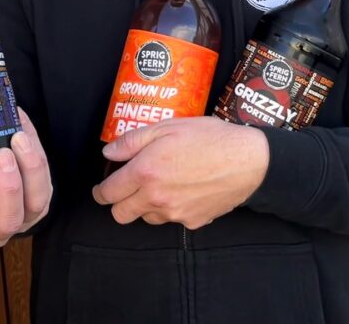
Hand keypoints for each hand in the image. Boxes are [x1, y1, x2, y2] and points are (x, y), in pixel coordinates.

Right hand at [0, 108, 51, 246]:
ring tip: (20, 137)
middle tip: (2, 154)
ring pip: (35, 203)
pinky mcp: (37, 197)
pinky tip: (23, 125)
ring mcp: (20, 215)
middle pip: (6, 220)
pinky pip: (44, 180)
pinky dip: (37, 152)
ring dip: (31, 170)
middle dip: (8, 188)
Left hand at [92, 116, 269, 228]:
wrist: (248, 160)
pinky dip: (169, 209)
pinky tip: (180, 190)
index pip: (110, 193)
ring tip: (156, 185)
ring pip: (146, 219)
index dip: (100, 192)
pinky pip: (172, 220)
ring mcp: (176, 213)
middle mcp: (157, 198)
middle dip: (117, 204)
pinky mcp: (194, 221)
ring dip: (144, 206)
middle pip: (122, 215)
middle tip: (123, 190)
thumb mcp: (165, 128)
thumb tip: (108, 152)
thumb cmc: (206, 138)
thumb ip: (131, 141)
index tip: (101, 189)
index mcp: (145, 173)